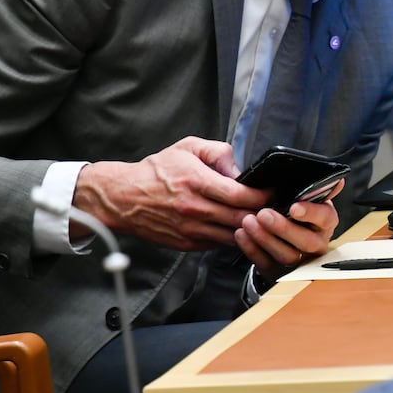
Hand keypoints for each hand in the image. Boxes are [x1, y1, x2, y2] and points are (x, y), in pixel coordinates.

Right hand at [73, 136, 268, 249]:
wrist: (123, 198)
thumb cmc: (156, 172)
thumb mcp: (187, 147)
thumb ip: (218, 152)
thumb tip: (240, 169)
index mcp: (196, 182)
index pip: (240, 195)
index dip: (261, 195)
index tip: (269, 192)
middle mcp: (194, 208)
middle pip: (241, 218)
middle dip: (260, 213)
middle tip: (269, 207)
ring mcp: (190, 229)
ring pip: (233, 235)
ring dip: (248, 228)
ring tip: (254, 218)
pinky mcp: (187, 244)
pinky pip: (219, 244)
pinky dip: (230, 237)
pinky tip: (233, 226)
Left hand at [235, 179, 344, 279]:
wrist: (285, 237)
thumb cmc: (297, 215)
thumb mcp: (308, 200)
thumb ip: (318, 189)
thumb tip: (338, 181)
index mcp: (325, 222)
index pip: (325, 218)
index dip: (310, 213)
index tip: (294, 207)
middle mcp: (317, 243)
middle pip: (306, 242)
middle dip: (283, 228)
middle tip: (263, 214)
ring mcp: (299, 260)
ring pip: (287, 255)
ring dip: (265, 239)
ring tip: (248, 222)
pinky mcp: (280, 271)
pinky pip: (267, 264)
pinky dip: (252, 249)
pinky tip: (242, 235)